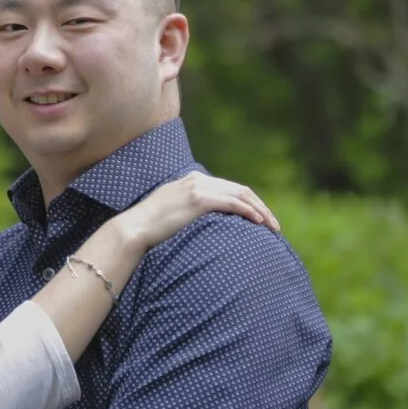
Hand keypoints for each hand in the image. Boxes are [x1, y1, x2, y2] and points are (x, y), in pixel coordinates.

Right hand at [108, 171, 278, 253]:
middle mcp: (197, 180)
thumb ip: (186, 209)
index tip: (259, 218)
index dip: (247, 201)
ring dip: (260, 210)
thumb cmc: (148, 226)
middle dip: (259, 206)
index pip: (228, 187)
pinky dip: (249, 211)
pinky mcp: (199, 200)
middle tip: (273, 224)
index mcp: (191, 180)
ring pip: (240, 194)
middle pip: (239, 189)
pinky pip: (232, 203)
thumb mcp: (170, 211)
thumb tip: (198, 222)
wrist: (134, 228)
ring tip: (272, 226)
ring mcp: (198, 188)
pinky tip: (259, 222)